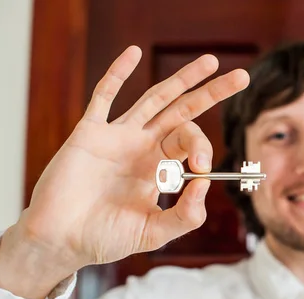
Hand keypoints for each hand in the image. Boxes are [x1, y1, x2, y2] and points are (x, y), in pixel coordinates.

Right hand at [14, 45, 249, 274]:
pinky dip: (117, 74)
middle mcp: (143, 147)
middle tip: (241, 78)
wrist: (61, 240)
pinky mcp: (89, 134)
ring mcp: (118, 137)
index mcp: (160, 168)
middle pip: (183, 112)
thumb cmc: (105, 238)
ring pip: (155, 98)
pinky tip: (133, 53)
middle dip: (212, 94)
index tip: (202, 166)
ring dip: (182, 79)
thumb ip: (184, 216)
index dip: (202, 147)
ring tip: (210, 61)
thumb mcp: (153, 233)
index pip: (191, 143)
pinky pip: (103, 97)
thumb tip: (205, 184)